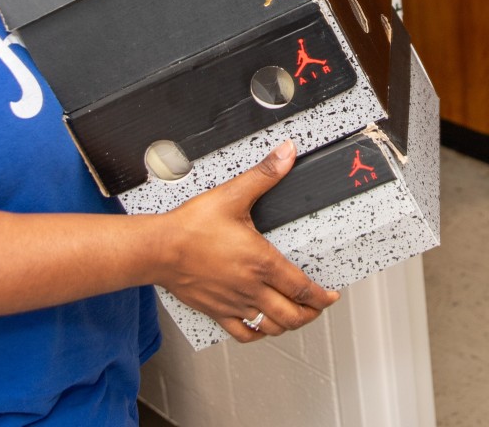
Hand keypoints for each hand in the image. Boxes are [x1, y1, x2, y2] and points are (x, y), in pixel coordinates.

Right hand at [153, 141, 339, 342]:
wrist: (158, 248)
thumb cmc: (191, 226)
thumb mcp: (232, 194)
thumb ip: (264, 174)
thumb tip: (286, 154)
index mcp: (261, 263)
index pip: (302, 289)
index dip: (322, 297)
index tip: (330, 296)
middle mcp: (251, 288)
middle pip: (292, 315)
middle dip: (310, 313)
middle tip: (316, 307)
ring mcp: (234, 302)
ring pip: (271, 327)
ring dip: (288, 325)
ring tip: (295, 316)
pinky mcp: (216, 310)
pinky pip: (242, 333)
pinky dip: (257, 333)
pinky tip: (260, 326)